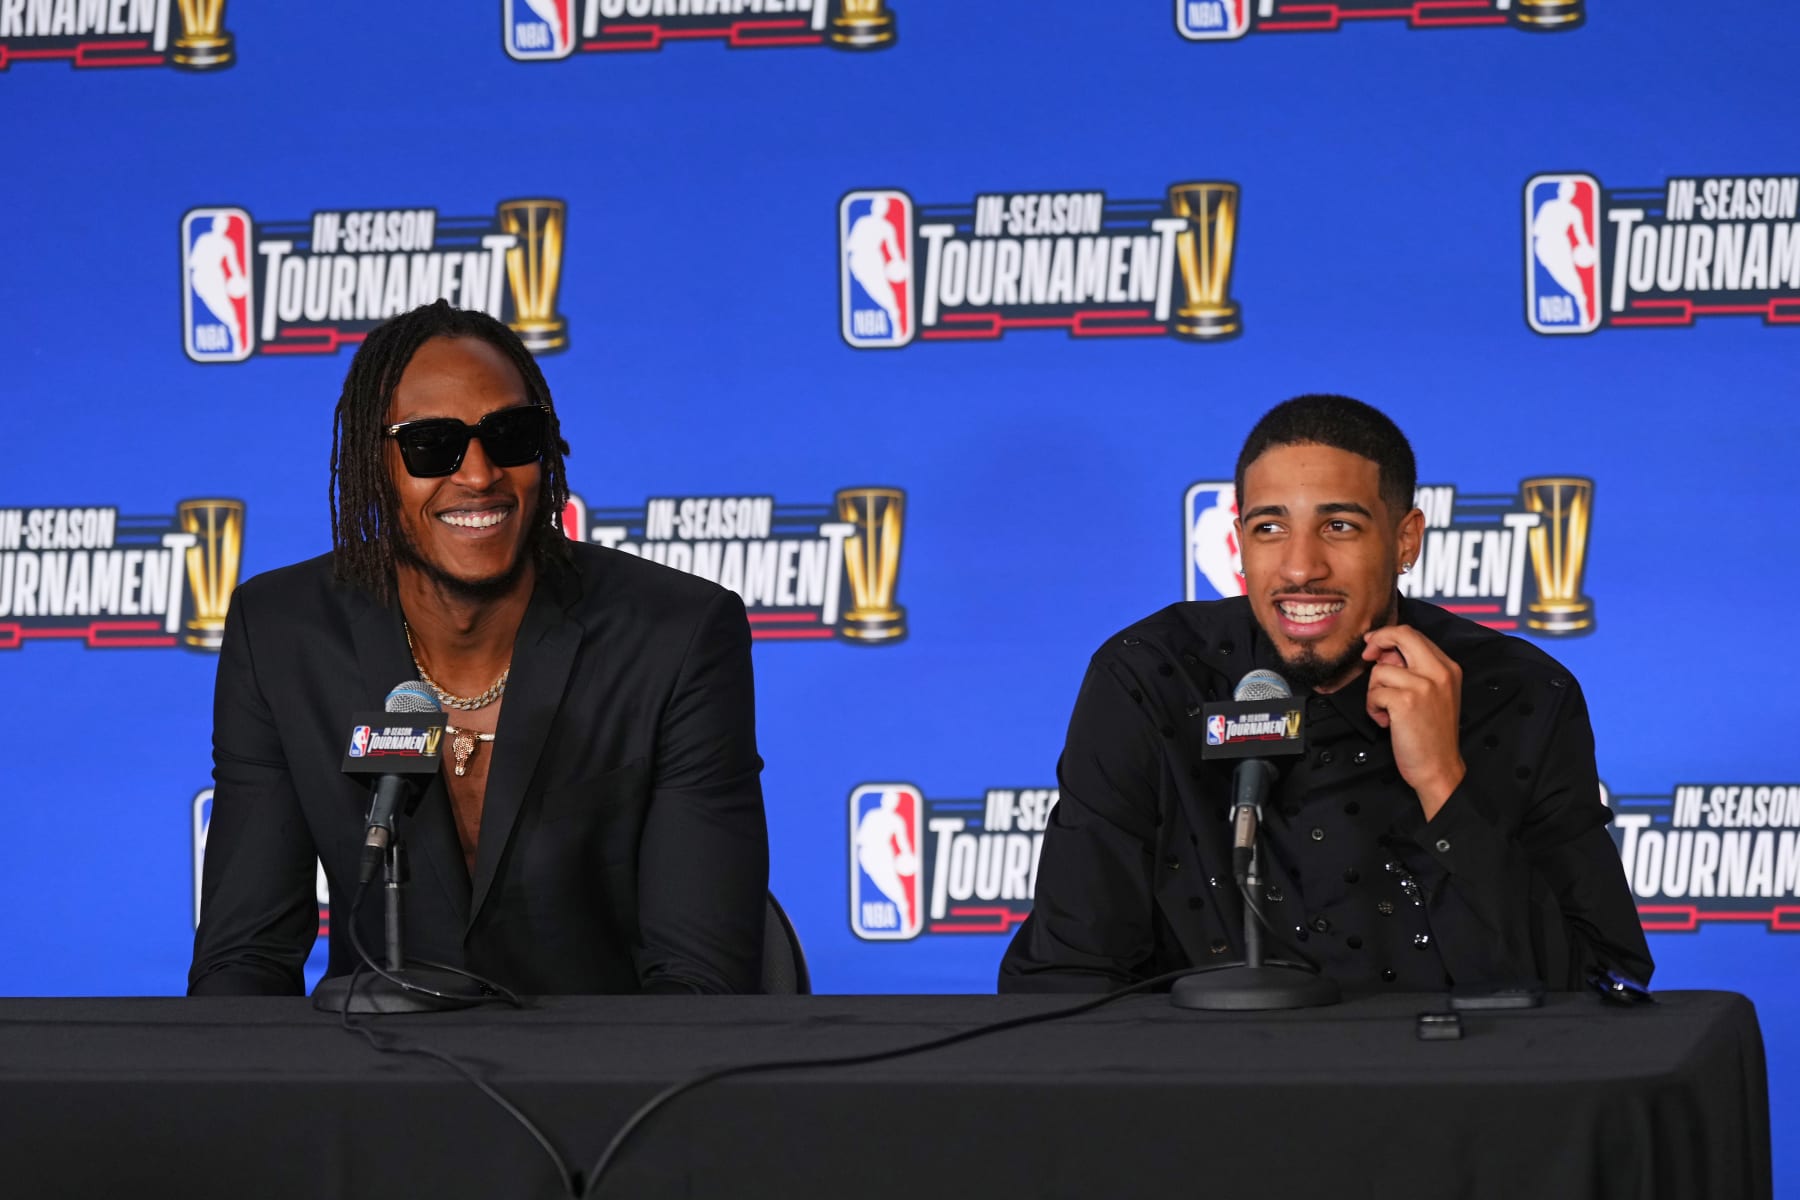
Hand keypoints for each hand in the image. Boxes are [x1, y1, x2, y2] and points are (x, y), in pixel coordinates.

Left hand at [1362, 625, 1465, 818]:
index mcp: (1448, 668)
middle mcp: (1439, 671)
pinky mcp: (1406, 701)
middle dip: (1377, 641)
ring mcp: (1423, 685)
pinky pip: (1374, 693)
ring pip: (1380, 670)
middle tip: (1367, 656)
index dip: (1388, 636)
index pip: (1414, 634)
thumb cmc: (1432, 734)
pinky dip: (1373, 708)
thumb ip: (1413, 670)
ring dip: (1375, 691)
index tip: (1374, 645)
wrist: (1438, 767)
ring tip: (1388, 711)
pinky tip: (1387, 722)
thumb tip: (1383, 653)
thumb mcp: (1433, 694)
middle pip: (1401, 635)